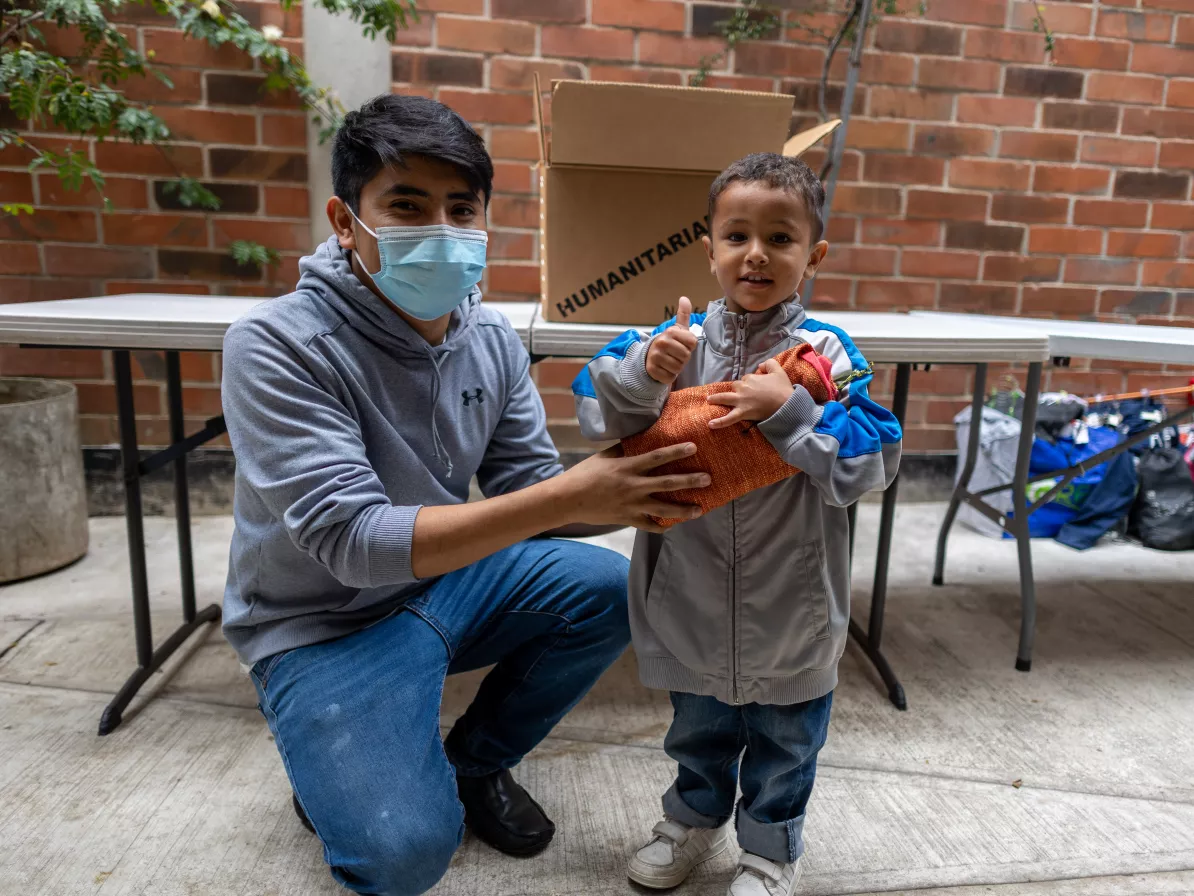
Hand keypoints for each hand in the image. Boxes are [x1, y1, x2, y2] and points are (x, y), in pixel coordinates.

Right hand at [559, 442, 709, 532]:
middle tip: (707, 479)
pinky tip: (673, 525)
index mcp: (627, 467)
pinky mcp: (627, 519)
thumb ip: (623, 449)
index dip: (676, 452)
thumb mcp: (604, 457)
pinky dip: (662, 526)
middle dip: (690, 481)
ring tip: (700, 509)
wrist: (568, 499)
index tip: (693, 447)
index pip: (657, 457)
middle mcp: (633, 486)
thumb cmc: (584, 474)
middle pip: (667, 484)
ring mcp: (632, 505)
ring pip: (664, 509)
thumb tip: (640, 439)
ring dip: (684, 510)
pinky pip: (650, 525)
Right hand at [645, 296, 697, 384]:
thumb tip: (684, 298)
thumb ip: (683, 315)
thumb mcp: (677, 329)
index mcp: (670, 332)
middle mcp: (661, 343)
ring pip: (678, 368)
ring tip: (669, 362)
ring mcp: (655, 357)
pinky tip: (664, 369)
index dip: (689, 347)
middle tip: (674, 355)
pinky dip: (669, 376)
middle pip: (686, 357)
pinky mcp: (652, 370)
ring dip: (676, 368)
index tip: (681, 345)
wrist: (649, 356)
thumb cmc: (668, 343)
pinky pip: (670, 377)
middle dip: (683, 359)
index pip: (692, 343)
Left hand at [707, 359, 793, 429]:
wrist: (787, 404)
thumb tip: (760, 365)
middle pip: (735, 386)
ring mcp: (742, 400)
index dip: (750, 384)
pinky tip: (710, 424)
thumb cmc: (783, 389)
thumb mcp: (779, 371)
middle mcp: (744, 387)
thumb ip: (769, 364)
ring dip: (716, 399)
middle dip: (739, 390)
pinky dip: (720, 422)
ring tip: (708, 400)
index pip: (745, 379)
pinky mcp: (743, 412)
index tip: (757, 389)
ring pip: (725, 397)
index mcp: (751, 378)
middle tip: (748, 397)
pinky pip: (729, 418)